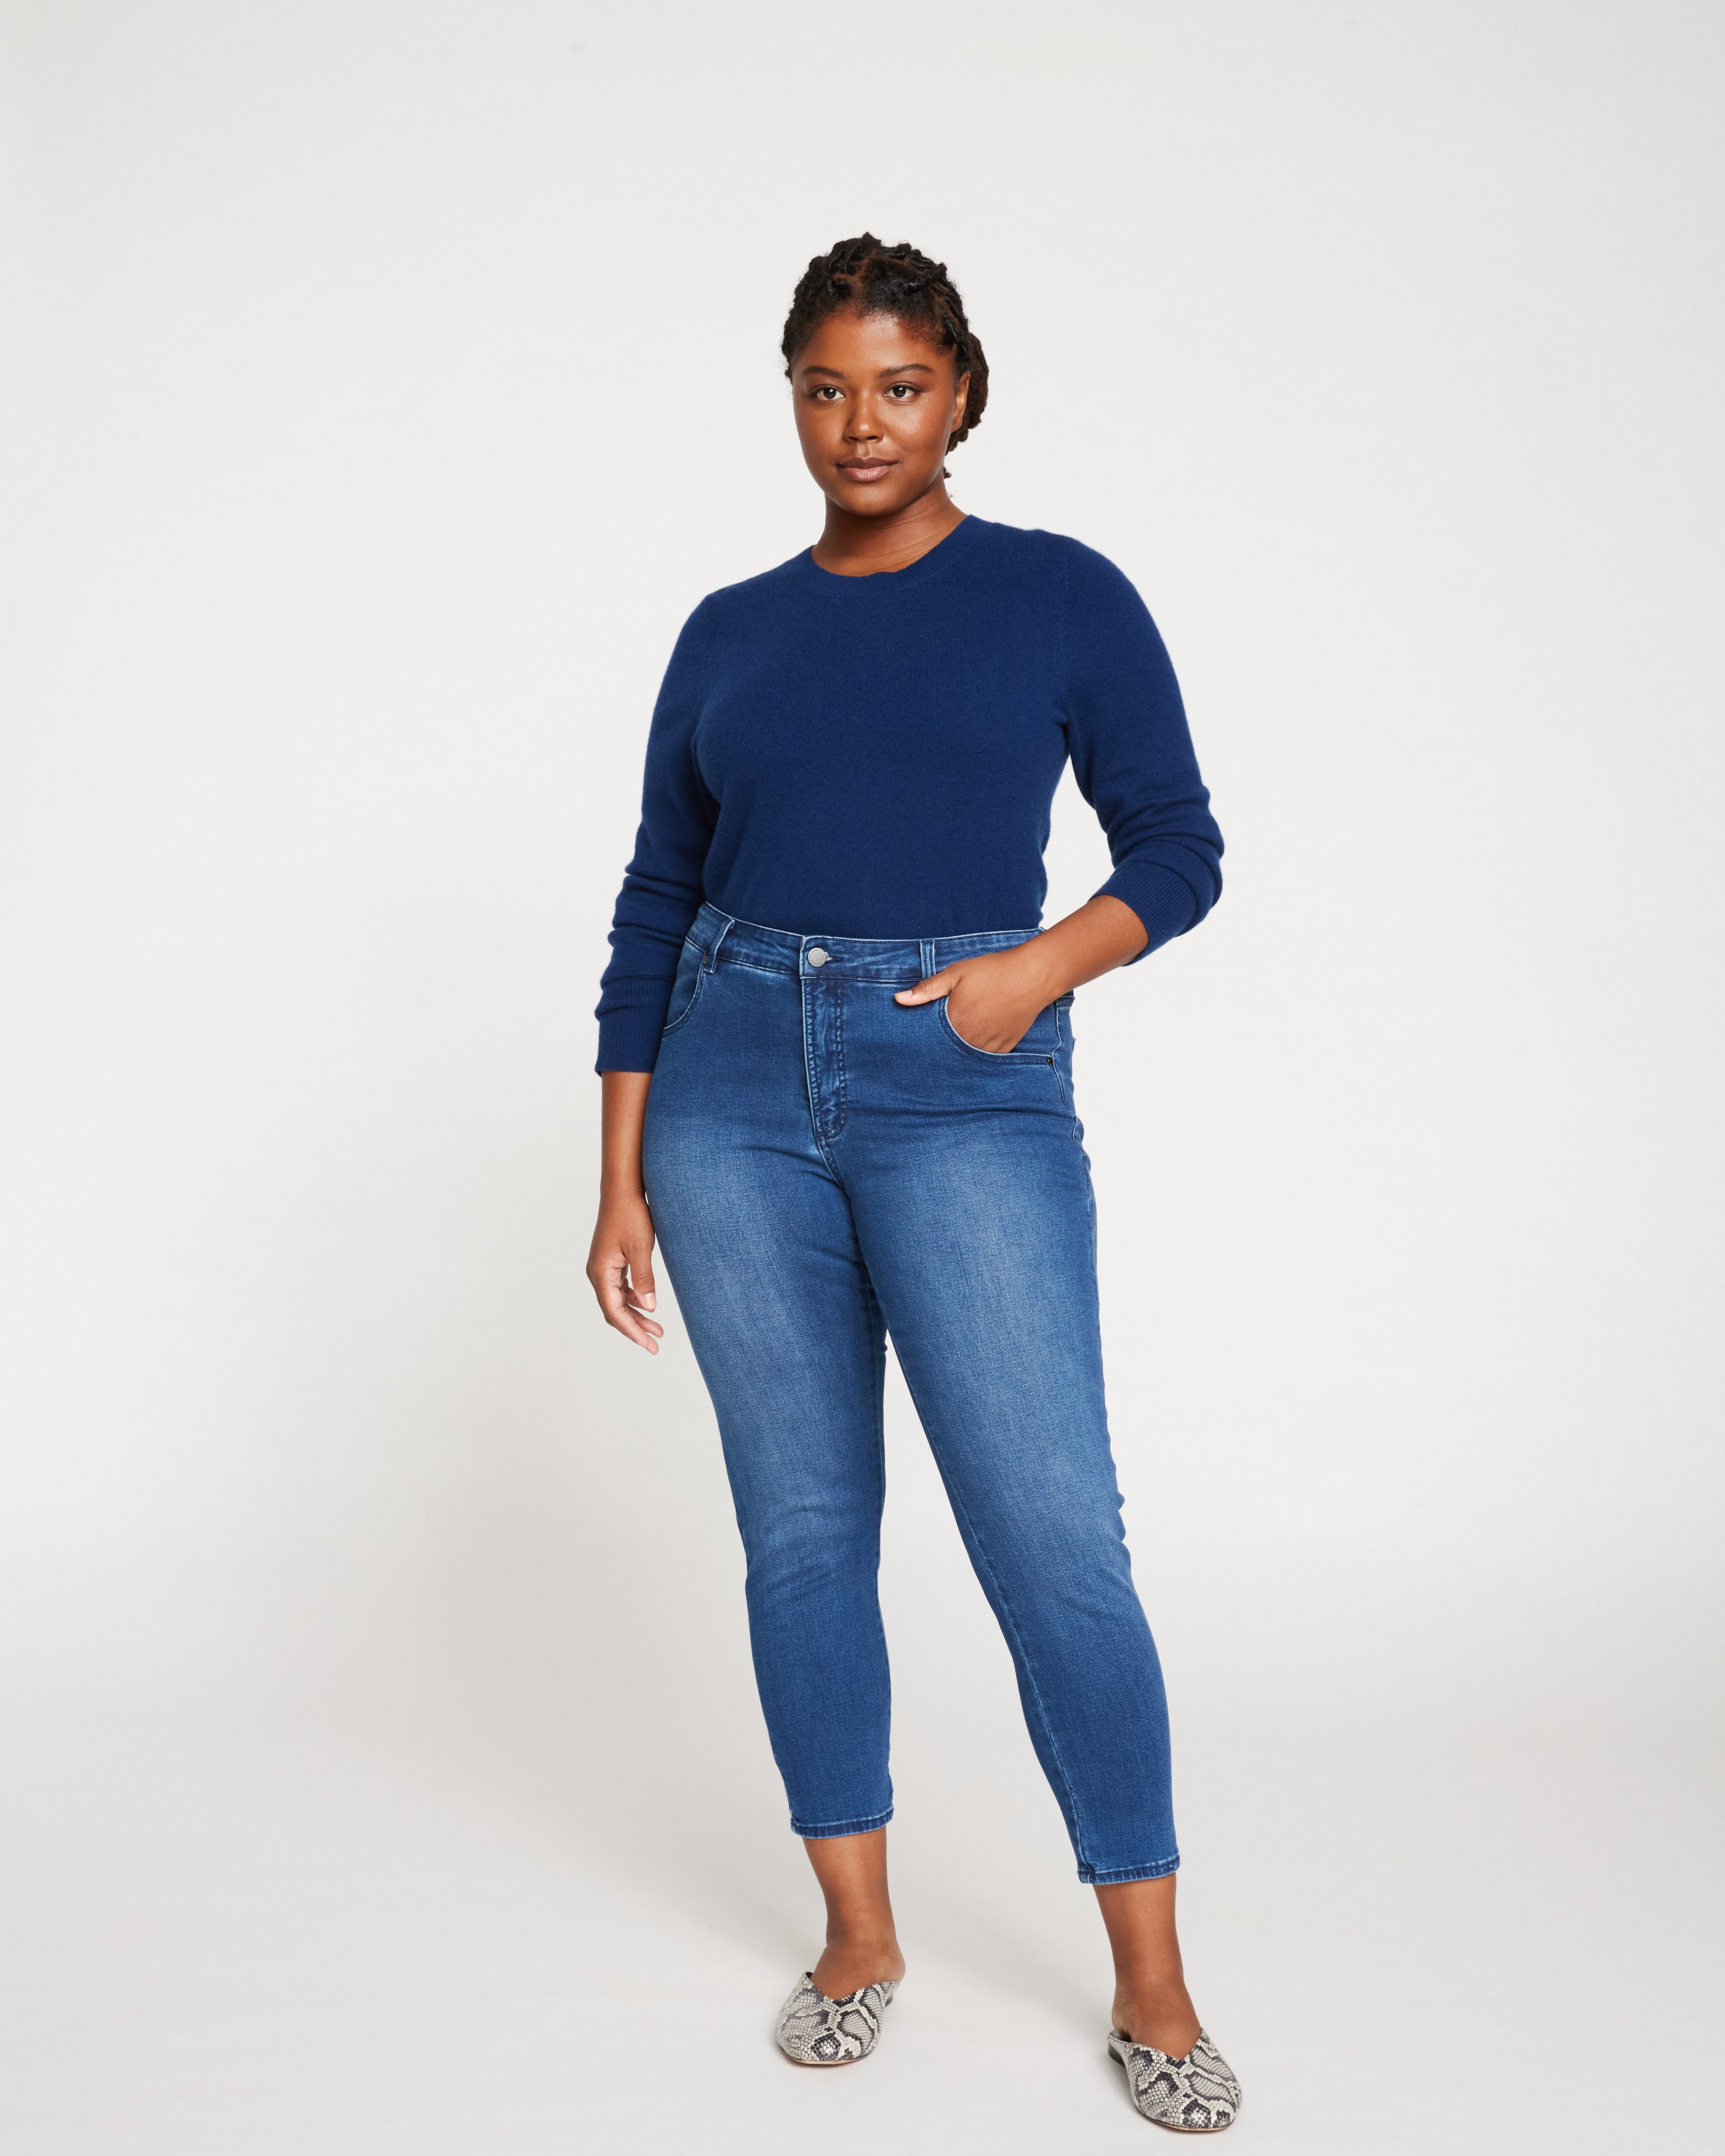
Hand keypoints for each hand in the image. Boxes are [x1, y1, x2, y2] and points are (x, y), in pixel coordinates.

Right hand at [587, 1189, 663, 1352]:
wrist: (622, 1190)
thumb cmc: (631, 1215)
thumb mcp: (640, 1248)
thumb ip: (644, 1278)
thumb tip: (649, 1308)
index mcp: (601, 1272)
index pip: (614, 1311)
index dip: (632, 1331)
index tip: (649, 1345)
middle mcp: (598, 1272)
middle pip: (614, 1310)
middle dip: (634, 1329)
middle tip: (655, 1345)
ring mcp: (603, 1267)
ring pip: (618, 1300)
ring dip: (636, 1315)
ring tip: (657, 1329)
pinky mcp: (610, 1261)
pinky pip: (619, 1288)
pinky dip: (633, 1299)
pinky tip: (647, 1305)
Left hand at [894, 939, 1061, 1051]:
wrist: (1032, 975)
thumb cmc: (993, 971)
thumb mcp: (956, 973)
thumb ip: (927, 989)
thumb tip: (898, 999)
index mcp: (956, 1022)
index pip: (931, 1041)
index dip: (922, 1042)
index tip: (913, 1044)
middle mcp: (972, 1039)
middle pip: (947, 1053)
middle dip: (938, 1052)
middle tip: (926, 1054)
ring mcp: (990, 1046)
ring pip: (966, 1059)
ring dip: (958, 1056)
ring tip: (950, 1050)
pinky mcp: (1005, 1047)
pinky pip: (986, 1059)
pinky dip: (977, 1055)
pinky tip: (971, 1048)